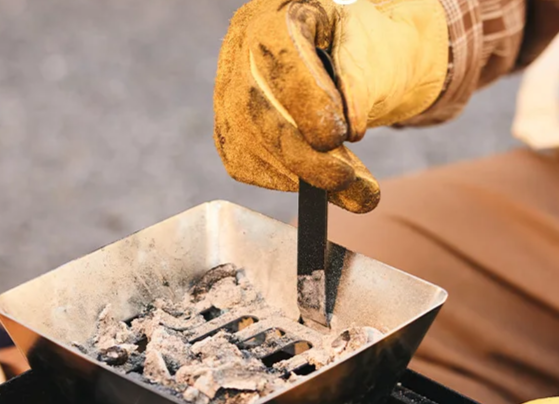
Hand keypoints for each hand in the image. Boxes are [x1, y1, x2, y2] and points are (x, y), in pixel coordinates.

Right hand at [213, 0, 448, 212]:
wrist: (342, 63)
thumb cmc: (357, 50)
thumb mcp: (372, 48)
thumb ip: (363, 81)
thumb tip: (348, 131)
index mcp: (271, 17)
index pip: (278, 57)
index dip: (306, 101)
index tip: (340, 135)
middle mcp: (238, 55)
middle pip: (256, 112)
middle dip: (303, 156)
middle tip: (346, 179)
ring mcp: (227, 97)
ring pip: (249, 146)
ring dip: (301, 176)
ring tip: (353, 189)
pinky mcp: (229, 135)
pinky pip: (248, 166)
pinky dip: (285, 181)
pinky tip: (318, 181)